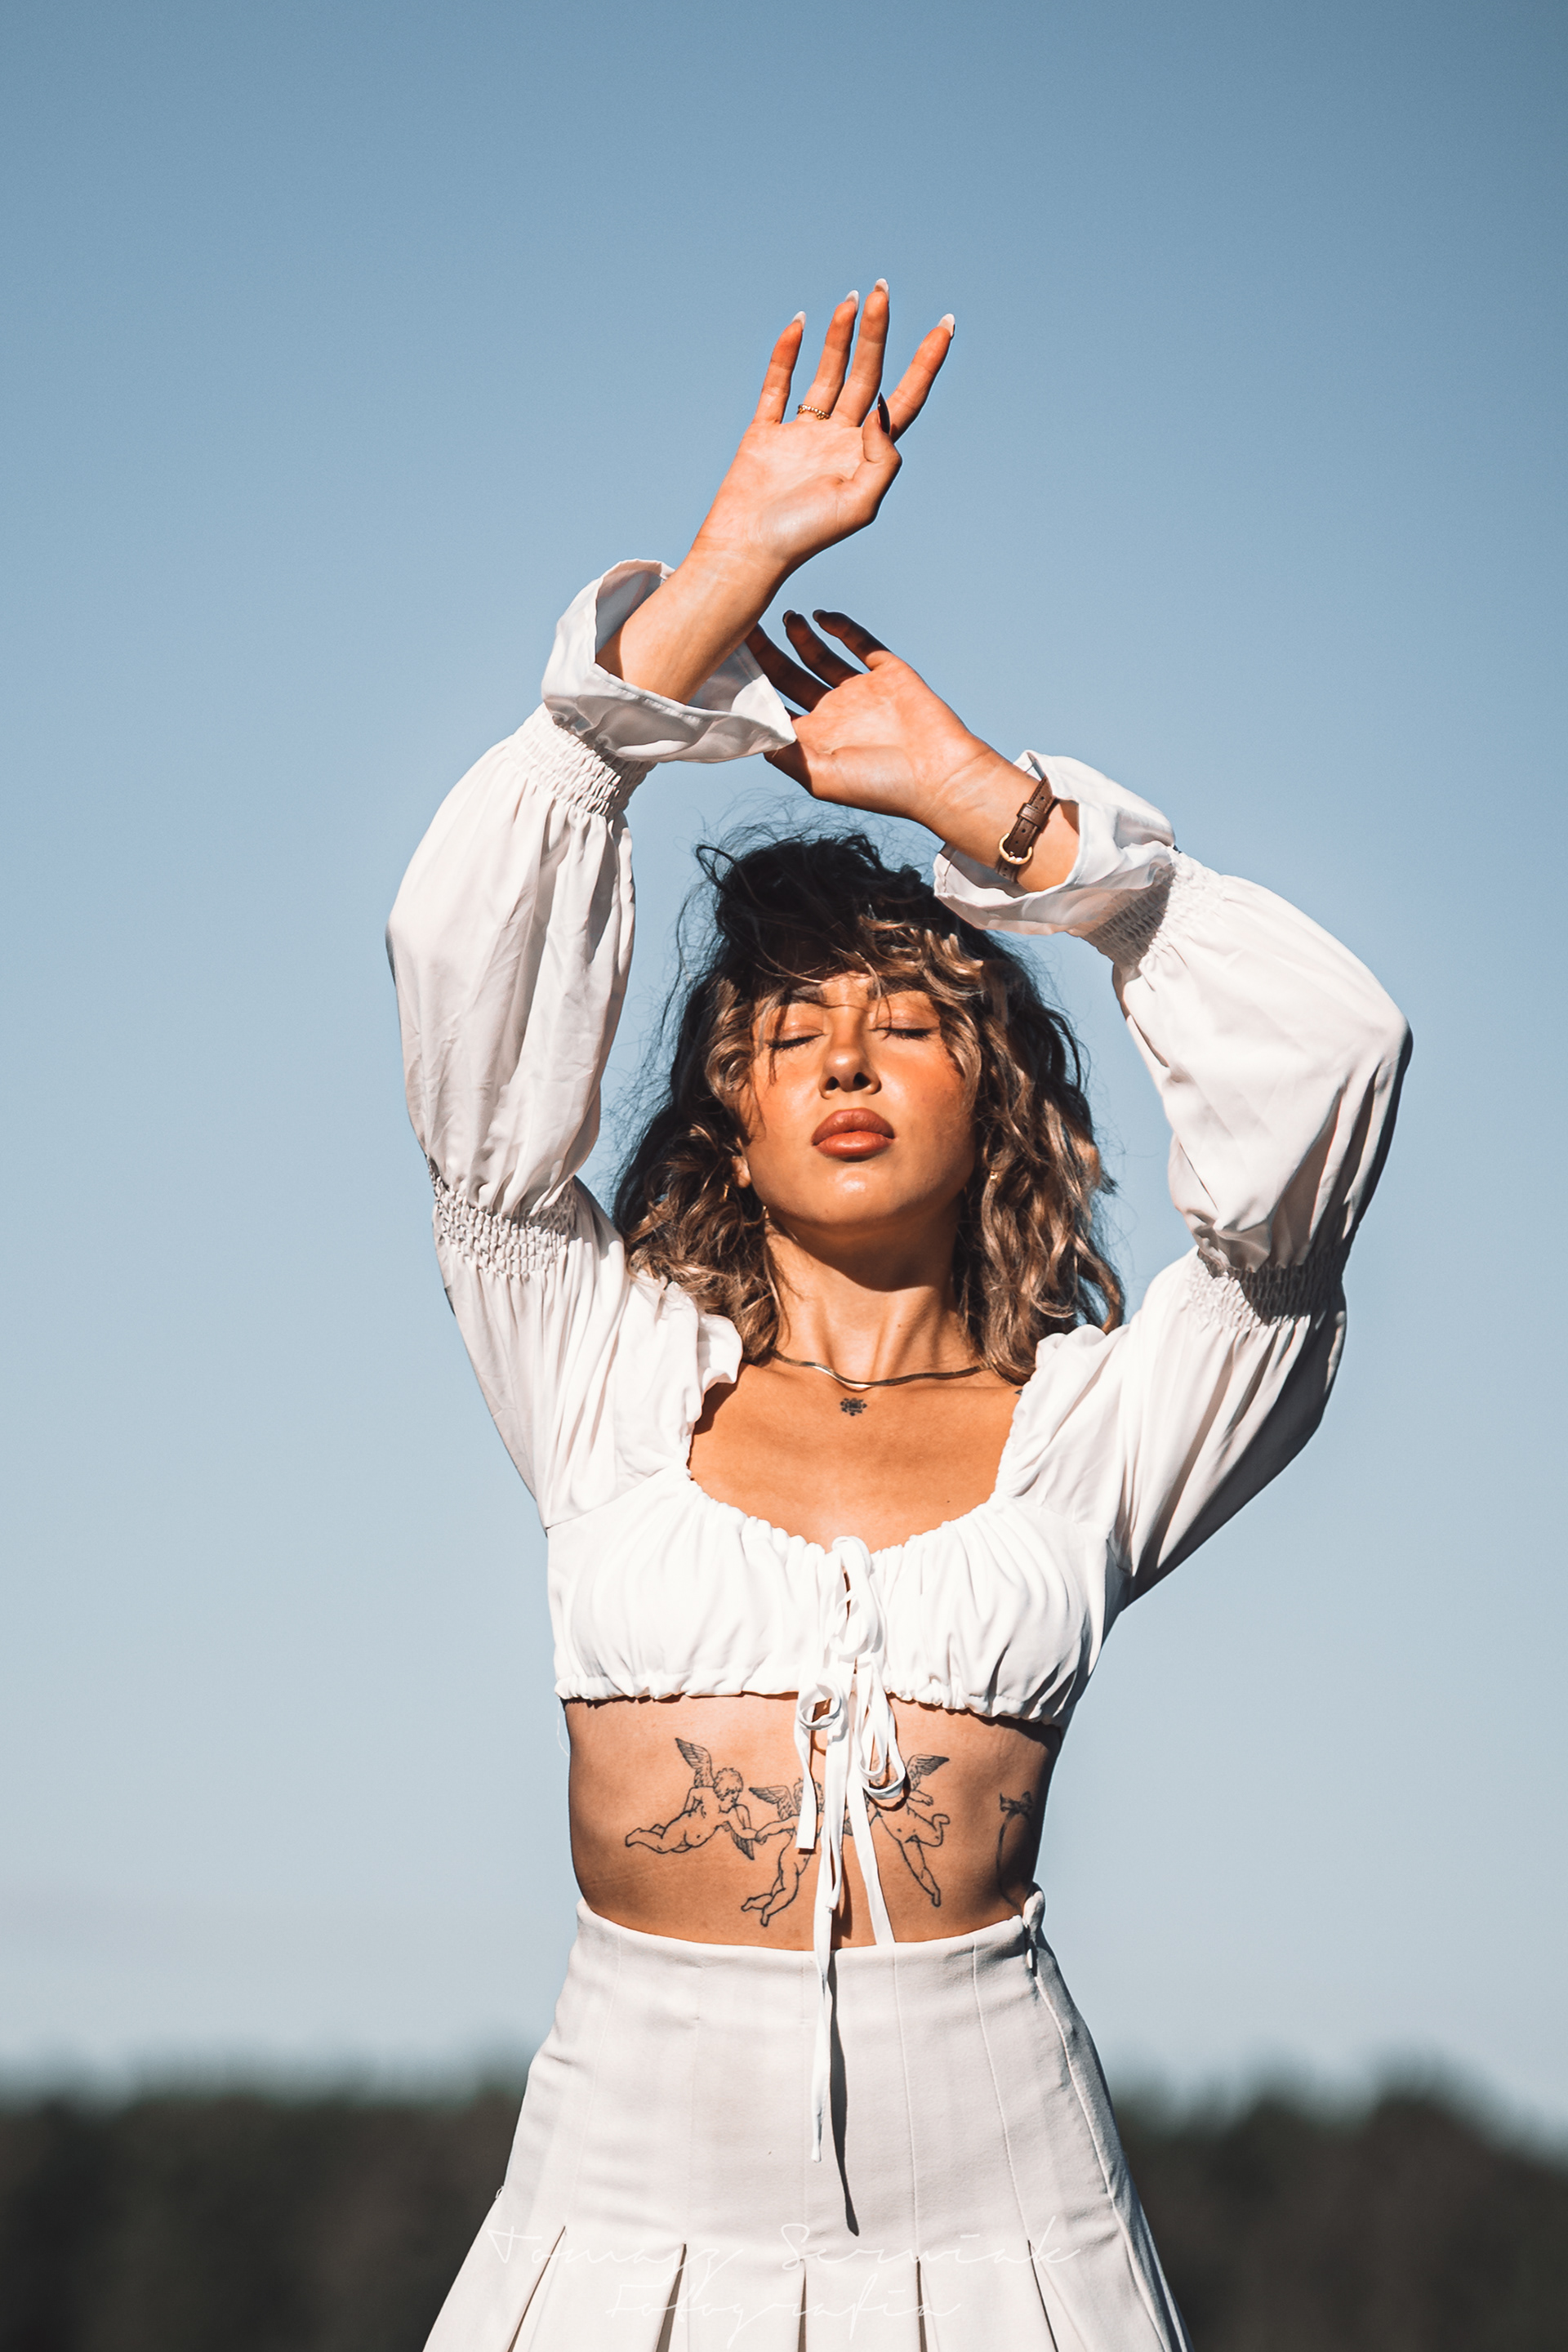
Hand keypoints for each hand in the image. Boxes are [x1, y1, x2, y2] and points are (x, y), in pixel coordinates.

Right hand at [692, 287, 952, 583]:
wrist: (748, 551)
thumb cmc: (805, 537)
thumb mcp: (860, 505)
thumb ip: (883, 458)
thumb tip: (884, 407)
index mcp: (866, 456)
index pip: (905, 399)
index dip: (927, 362)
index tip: (946, 323)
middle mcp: (839, 440)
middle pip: (866, 374)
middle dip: (876, 332)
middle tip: (882, 290)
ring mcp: (802, 435)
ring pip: (827, 373)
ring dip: (840, 336)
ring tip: (852, 300)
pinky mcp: (765, 433)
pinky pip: (778, 385)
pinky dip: (787, 353)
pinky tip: (800, 324)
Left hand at [747, 611, 1079, 890]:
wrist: (941, 776)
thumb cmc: (882, 786)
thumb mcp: (821, 778)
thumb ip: (784, 753)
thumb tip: (750, 730)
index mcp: (814, 739)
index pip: (772, 705)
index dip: (750, 684)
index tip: (725, 660)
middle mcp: (833, 713)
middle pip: (788, 675)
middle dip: (765, 652)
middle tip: (743, 626)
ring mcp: (860, 691)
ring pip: (820, 655)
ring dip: (800, 635)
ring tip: (783, 617)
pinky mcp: (887, 673)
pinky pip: (860, 643)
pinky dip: (841, 626)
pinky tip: (821, 615)